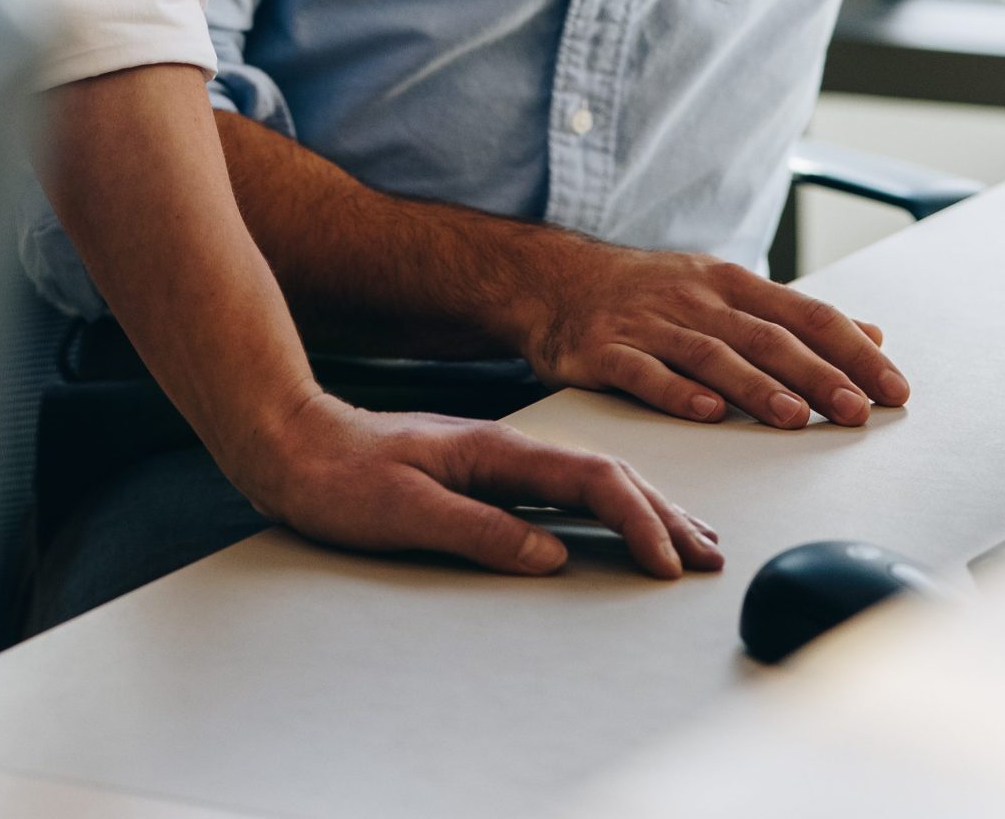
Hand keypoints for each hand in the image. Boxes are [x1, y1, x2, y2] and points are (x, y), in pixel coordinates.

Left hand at [250, 391, 722, 578]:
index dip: (639, 520)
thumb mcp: (404, 511)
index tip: (670, 561)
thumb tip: (552, 554)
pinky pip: (568, 489)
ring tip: (689, 536)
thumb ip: (480, 530)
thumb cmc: (340, 478)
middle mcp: (508, 449)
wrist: (295, 442)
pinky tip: (621, 519)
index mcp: (498, 451)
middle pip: (610, 474)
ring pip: (595, 479)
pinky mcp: (488, 476)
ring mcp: (501, 460)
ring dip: (647, 508)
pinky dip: (610, 505)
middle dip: (666, 514)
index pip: (592, 480)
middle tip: (710, 554)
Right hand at [506, 232, 909, 428]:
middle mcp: (698, 300)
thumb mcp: (726, 291)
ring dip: (756, 387)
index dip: (851, 350)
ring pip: (714, 355)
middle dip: (818, 375)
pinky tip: (707, 413)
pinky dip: (678, 391)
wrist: (558, 280)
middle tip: (858, 410)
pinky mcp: (606, 350)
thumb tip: (872, 335)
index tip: (892, 387)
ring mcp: (650, 324)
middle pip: (767, 337)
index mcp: (733, 284)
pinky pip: (645, 373)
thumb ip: (795, 317)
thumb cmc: (654, 293)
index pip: (806, 315)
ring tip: (795, 417)